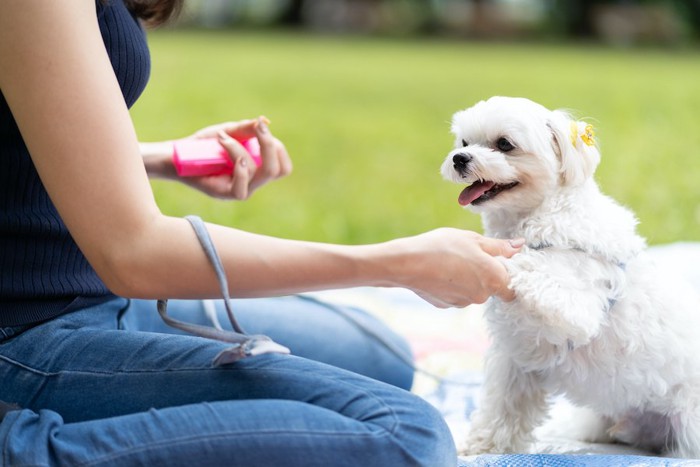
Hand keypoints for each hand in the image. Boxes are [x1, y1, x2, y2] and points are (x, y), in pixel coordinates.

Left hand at [183, 117, 291, 199]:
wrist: (176, 155)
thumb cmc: (203, 145)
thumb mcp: (228, 132)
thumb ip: (246, 129)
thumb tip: (265, 122)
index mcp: (258, 169)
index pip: (283, 167)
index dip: (278, 147)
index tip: (261, 128)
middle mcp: (252, 182)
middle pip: (277, 171)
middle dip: (269, 145)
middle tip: (257, 127)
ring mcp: (239, 190)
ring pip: (257, 173)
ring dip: (239, 148)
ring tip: (221, 138)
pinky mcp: (224, 194)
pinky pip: (241, 189)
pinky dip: (240, 169)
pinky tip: (230, 154)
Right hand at [388, 229, 521, 307]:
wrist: (407, 263)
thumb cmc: (442, 247)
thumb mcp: (473, 239)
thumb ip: (499, 246)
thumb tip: (520, 246)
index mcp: (494, 278)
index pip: (513, 286)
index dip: (506, 274)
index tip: (495, 261)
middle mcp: (482, 296)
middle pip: (491, 287)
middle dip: (483, 273)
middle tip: (467, 254)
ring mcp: (464, 303)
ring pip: (473, 291)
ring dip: (467, 279)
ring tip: (450, 261)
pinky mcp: (447, 305)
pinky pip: (456, 295)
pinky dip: (452, 285)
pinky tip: (440, 271)